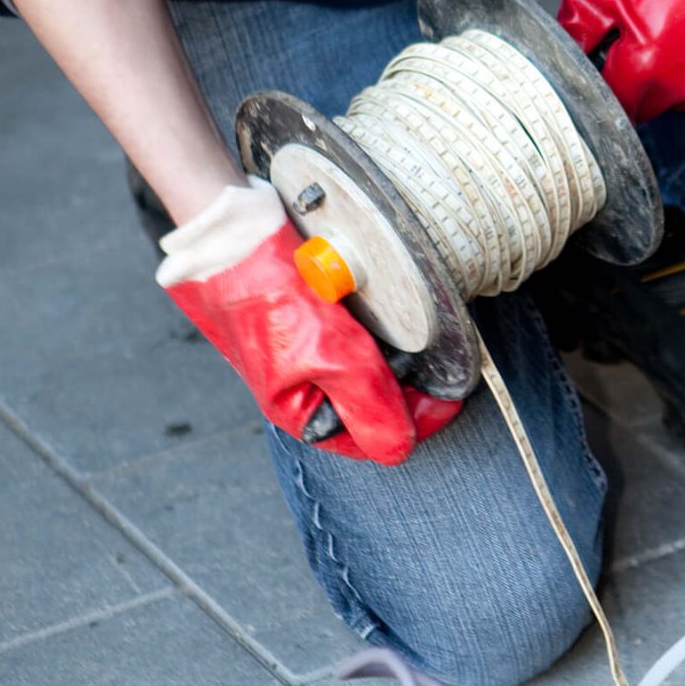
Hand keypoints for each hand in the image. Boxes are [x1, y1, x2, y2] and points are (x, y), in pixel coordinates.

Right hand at [158, 181, 461, 462]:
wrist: (230, 236)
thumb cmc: (270, 296)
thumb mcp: (331, 357)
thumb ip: (369, 404)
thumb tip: (398, 449)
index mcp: (301, 411)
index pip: (373, 437)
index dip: (418, 421)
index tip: (455, 396)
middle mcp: (303, 387)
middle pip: (372, 403)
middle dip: (409, 388)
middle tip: (439, 361)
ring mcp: (305, 351)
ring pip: (366, 369)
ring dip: (395, 356)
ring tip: (414, 333)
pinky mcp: (309, 318)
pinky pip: (353, 334)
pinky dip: (376, 327)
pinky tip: (387, 309)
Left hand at [559, 0, 684, 121]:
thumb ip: (582, 19)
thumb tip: (565, 42)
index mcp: (644, 70)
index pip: (609, 104)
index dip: (602, 85)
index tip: (602, 68)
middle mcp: (680, 91)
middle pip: (645, 105)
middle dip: (636, 81)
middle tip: (639, 42)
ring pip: (679, 98)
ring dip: (672, 77)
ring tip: (677, 33)